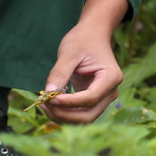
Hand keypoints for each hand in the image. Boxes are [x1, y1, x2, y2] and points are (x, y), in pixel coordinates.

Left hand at [40, 0, 128, 123]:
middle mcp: (111, 91)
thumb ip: (60, 73)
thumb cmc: (83, 40)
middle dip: (65, 115)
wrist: (92, 36)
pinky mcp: (94, 100)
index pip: (90, 98)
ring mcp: (104, 97)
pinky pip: (80, 114)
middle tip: (44, 105)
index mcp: (111, 77)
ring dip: (63, 117)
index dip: (69, 102)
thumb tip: (48, 93)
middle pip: (89, 115)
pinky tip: (50, 105)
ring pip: (84, 119)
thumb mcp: (69, 52)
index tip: (50, 98)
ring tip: (44, 105)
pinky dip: (65, 114)